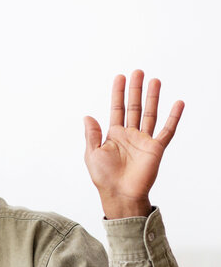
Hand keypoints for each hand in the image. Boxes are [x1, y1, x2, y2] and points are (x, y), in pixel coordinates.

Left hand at [83, 70, 183, 218]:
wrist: (119, 194)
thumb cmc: (104, 177)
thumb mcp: (92, 153)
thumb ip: (92, 134)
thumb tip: (87, 116)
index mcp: (114, 134)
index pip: (117, 108)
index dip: (118, 93)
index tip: (120, 77)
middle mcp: (130, 135)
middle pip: (134, 107)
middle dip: (135, 90)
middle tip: (138, 72)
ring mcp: (144, 140)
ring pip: (149, 114)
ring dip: (152, 97)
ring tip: (154, 80)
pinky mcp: (156, 148)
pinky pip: (167, 130)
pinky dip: (173, 117)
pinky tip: (178, 103)